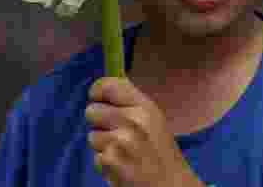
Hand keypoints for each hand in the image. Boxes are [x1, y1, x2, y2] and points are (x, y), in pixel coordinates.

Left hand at [85, 77, 202, 186]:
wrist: (170, 185)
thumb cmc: (160, 152)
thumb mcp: (153, 119)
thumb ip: (131, 103)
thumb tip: (102, 88)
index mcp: (144, 106)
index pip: (109, 86)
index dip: (97, 90)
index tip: (96, 97)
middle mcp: (133, 120)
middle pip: (92, 111)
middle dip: (99, 124)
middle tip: (116, 135)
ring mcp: (121, 141)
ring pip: (92, 136)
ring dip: (103, 147)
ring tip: (123, 154)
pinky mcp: (112, 161)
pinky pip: (96, 158)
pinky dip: (106, 165)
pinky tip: (123, 167)